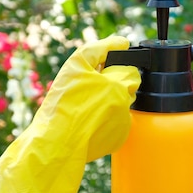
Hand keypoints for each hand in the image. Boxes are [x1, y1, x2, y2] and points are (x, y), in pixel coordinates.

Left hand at [0, 35, 140, 192]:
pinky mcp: (73, 119)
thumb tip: (130, 76)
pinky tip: (110, 126)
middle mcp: (73, 78)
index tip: (127, 44)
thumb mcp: (116, 88)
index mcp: (80, 62)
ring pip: (102, 94)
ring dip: (114, 100)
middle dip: (119, 78)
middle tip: (132, 84)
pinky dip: (106, 117)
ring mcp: (72, 99)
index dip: (118, 46)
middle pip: (104, 71)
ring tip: (121, 109)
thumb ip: (128, 77)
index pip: (103, 47)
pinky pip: (96, 114)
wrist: (59, 147)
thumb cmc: (84, 113)